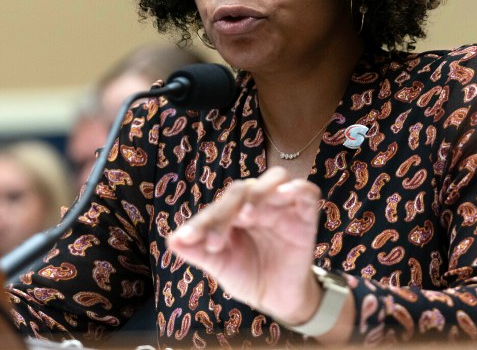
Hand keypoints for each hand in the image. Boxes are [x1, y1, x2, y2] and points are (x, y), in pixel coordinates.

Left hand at [166, 166, 322, 325]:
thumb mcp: (221, 266)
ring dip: (260, 193)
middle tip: (215, 241)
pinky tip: (286, 197)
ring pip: (274, 179)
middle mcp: (255, 202)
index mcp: (232, 211)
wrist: (278, 298)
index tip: (187, 240)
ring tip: (247, 214)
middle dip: (226, 211)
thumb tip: (171, 241)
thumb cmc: (246, 274)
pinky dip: (297, 189)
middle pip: (242, 190)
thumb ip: (198, 252)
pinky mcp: (305, 213)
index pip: (216, 207)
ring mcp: (281, 205)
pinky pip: (306, 191)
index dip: (201, 222)